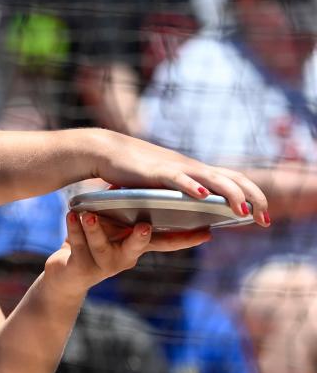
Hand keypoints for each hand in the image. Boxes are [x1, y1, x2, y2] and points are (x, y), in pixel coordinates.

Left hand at [43, 210, 210, 295]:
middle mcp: (125, 257)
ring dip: (96, 230)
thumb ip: (127, 202)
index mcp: (137, 246)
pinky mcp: (81, 267)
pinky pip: (78, 246)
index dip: (186, 239)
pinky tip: (71, 214)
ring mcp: (104, 264)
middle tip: (144, 225)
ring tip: (90, 214)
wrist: (67, 274)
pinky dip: (73, 229)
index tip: (208, 232)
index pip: (166, 242)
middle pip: (137, 248)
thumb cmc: (94, 240)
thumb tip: (142, 175)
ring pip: (101, 247)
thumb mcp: (113, 221)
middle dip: (140, 237)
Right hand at [90, 130, 270, 226]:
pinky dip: (193, 186)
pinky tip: (204, 196)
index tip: (265, 217)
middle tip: (265, 220)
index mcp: (197, 172)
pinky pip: (178, 178)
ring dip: (231, 195)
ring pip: (212, 178)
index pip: (236, 180)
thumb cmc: (135, 170)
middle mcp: (192, 168)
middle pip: (233, 179)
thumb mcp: (166, 183)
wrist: (108, 151)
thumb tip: (200, 209)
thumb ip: (184, 194)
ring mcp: (176, 168)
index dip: (255, 196)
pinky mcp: (156, 171)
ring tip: (243, 212)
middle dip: (254, 198)